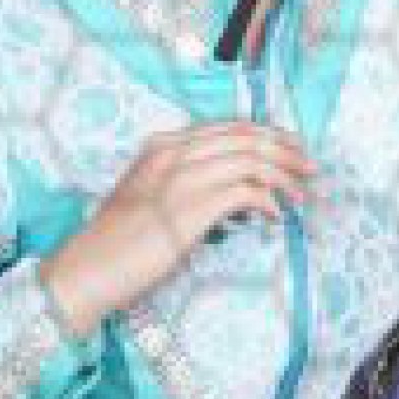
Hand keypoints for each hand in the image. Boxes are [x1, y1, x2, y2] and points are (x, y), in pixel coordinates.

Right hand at [43, 122, 317, 333]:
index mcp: (163, 146)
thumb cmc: (118, 245)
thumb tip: (237, 196)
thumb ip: (187, 186)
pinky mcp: (189, 208)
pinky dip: (269, 201)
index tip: (294, 150)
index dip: (268, 135)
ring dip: (285, 177)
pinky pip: (247, 192)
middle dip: (286, 151)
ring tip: (302, 197)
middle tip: (311, 170)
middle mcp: (173, 153)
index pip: (229, 127)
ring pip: (252, 160)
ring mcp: (180, 178)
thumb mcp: (151, 200)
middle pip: (246, 137)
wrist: (87, 270)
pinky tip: (276, 216)